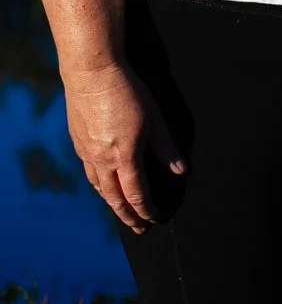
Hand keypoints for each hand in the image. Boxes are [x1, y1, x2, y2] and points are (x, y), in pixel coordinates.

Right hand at [61, 59, 183, 232]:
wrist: (92, 74)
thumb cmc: (128, 92)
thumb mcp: (155, 119)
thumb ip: (167, 148)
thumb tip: (181, 171)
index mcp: (124, 157)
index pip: (138, 194)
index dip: (148, 210)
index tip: (157, 219)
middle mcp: (102, 160)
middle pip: (115, 198)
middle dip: (129, 216)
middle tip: (139, 229)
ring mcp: (87, 153)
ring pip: (99, 188)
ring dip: (112, 204)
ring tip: (123, 213)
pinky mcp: (79, 143)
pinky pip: (90, 173)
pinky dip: (100, 187)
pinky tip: (105, 187)